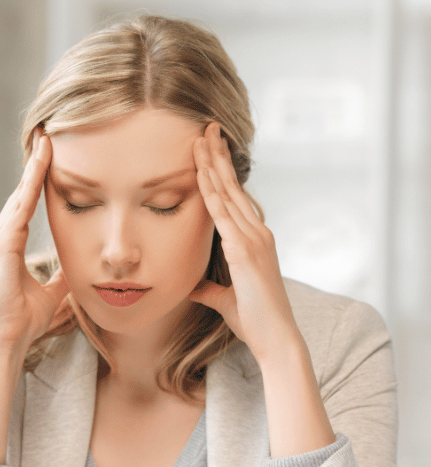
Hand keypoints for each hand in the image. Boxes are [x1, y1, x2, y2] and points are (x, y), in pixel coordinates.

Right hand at [0, 130, 68, 350]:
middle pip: (22, 191)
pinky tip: (40, 166)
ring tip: (46, 140)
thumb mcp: (53, 292)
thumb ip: (62, 277)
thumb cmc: (25, 319)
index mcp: (12, 243)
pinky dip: (30, 186)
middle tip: (48, 132)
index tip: (50, 153)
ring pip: (20, 194)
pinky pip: (20, 208)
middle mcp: (1, 235)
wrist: (10, 337)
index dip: (38, 178)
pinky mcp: (2, 244)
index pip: (28, 202)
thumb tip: (78, 269)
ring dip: (34, 167)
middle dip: (36, 162)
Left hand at [189, 122, 300, 366]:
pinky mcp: (246, 251)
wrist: (276, 338)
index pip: (234, 198)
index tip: (210, 149)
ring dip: (213, 164)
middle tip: (206, 127)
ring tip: (201, 137)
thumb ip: (209, 288)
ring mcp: (254, 240)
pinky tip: (200, 172)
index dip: (221, 172)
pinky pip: (223, 215)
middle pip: (233, 186)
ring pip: (228, 193)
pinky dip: (211, 191)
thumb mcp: (224, 300)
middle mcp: (257, 233)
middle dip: (218, 156)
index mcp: (254, 240)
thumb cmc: (255, 321)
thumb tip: (192, 285)